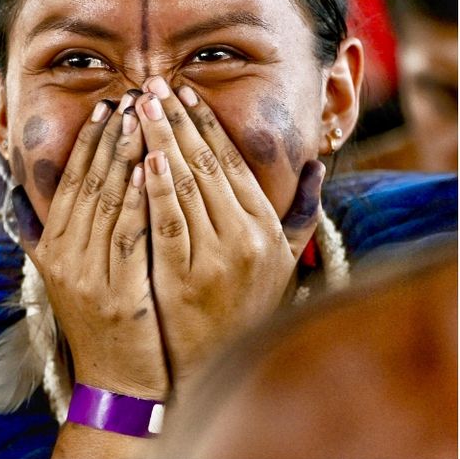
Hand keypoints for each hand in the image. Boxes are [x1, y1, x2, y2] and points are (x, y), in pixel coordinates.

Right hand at [28, 92, 168, 399]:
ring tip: (144, 118)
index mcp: (55, 249)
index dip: (91, 142)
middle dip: (112, 137)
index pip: (74, 183)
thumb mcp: (71, 277)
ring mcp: (91, 276)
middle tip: (133, 97)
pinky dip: (142, 199)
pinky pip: (132, 236)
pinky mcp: (120, 294)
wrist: (118, 380)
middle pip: (90, 184)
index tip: (110, 106)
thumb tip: (22, 201)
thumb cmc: (107, 322)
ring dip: (127, 156)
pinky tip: (155, 169)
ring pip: (110, 203)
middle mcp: (66, 258)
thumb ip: (49, 239)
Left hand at [133, 77, 323, 388]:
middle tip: (154, 86)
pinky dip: (154, 187)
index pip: (234, 162)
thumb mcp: (283, 263)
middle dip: (179, 121)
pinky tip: (142, 158)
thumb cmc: (245, 313)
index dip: (208, 125)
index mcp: (265, 228)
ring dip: (161, 141)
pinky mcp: (183, 279)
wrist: (210, 372)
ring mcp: (215, 259)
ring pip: (185, 186)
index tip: (186, 94)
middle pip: (208, 165)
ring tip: (141, 107)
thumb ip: (299, 214)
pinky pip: (166, 222)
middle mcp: (246, 238)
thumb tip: (317, 168)